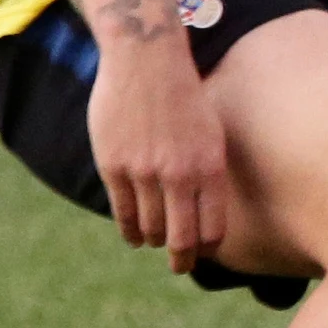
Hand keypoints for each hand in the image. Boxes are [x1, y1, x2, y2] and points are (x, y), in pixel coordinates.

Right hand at [85, 28, 232, 268]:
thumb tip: (207, 216)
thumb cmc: (185, 97)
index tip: (205, 254)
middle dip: (182, 259)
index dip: (209, 248)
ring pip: (150, 228)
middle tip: (181, 266)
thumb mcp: (213, 132)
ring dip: (154, 241)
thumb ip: (209, 173)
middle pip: (181, 238)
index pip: (213, 229)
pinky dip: (130, 230)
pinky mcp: (114, 166)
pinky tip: (134, 235)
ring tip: (156, 243)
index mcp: (210, 166)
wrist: (146, 61)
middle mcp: (179, 174)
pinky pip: (124, 212)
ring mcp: (144, 172)